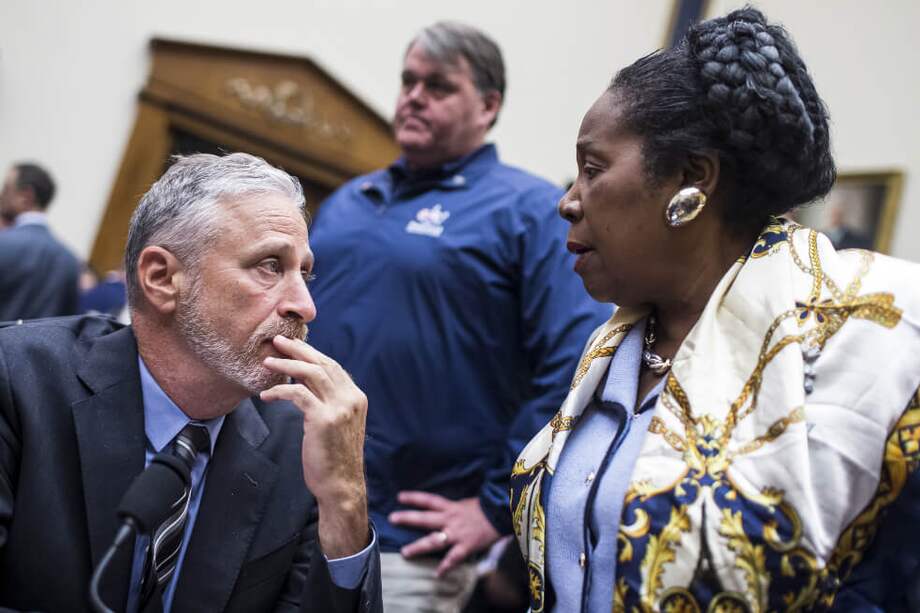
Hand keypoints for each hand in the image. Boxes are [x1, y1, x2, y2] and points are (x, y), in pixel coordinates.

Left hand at [260, 335, 368, 557]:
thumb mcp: (337, 425)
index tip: (293, 346)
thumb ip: (329, 404)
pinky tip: (266, 394)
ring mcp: (339, 408)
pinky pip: (297, 394)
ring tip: (268, 360)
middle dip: (298, 349)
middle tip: (278, 340)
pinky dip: (280, 390)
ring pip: (311, 373)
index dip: (311, 354)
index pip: (332, 367)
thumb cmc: (334, 458)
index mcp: (356, 398)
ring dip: (287, 364)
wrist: (341, 486)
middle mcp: (351, 398)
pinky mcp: (323, 419)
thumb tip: (307, 387)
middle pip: (322, 364)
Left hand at [389, 492, 500, 575]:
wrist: (503, 514)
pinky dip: (446, 566)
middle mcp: (451, 519)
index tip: (399, 497)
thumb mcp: (467, 503)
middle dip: (408, 518)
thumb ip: (453, 508)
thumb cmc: (486, 508)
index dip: (414, 498)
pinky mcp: (466, 546)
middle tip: (392, 518)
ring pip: (434, 540)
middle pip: (425, 518)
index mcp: (451, 507)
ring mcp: (457, 534)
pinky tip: (438, 573)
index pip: (429, 500)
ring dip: (418, 547)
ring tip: (405, 552)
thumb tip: (441, 510)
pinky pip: (454, 558)